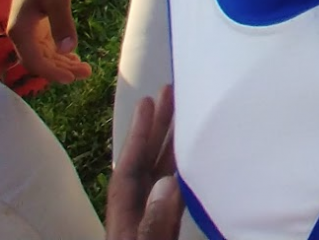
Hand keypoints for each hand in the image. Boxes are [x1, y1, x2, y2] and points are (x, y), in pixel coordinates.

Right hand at [7, 0, 90, 85]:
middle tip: (86, 73)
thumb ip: (62, 24)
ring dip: (62, 63)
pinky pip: (45, 46)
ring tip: (84, 69)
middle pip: (39, 61)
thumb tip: (67, 50)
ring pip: (43, 55)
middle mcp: (20, 34)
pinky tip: (73, 57)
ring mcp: (27, 30)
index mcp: (20, 31)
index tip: (72, 78)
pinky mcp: (36, 24)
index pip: (34, 61)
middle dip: (61, 70)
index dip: (53, 73)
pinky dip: (58, 53)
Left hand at [105, 87, 181, 239]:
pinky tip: (193, 155)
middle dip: (155, 127)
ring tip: (184, 111)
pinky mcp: (164, 227)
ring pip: (160, 173)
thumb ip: (155, 221)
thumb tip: (167, 182)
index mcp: (125, 215)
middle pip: (144, 162)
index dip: (138, 134)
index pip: (129, 168)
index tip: (146, 103)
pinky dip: (182, 168)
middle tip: (168, 92)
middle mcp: (135, 211)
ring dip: (171, 142)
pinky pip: (173, 190)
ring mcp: (149, 218)